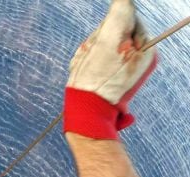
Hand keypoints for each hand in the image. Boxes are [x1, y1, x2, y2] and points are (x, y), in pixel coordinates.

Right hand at [64, 0, 157, 139]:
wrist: (85, 109)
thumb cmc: (97, 79)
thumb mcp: (110, 40)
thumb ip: (120, 13)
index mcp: (146, 48)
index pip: (128, 17)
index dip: (110, 26)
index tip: (103, 43)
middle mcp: (138, 56)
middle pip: (113, 29)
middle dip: (99, 39)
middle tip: (94, 57)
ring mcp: (123, 66)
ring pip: (101, 42)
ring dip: (90, 50)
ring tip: (89, 66)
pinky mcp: (108, 73)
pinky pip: (94, 55)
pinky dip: (86, 59)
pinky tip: (86, 70)